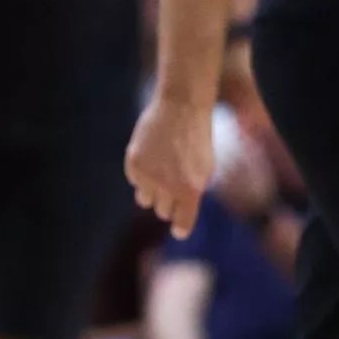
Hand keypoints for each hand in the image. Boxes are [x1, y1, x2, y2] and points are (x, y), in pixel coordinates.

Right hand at [127, 96, 215, 237]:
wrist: (182, 108)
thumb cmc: (198, 139)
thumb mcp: (205, 168)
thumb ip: (192, 193)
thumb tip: (176, 214)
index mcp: (191, 190)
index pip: (182, 223)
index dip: (180, 228)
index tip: (179, 230)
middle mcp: (168, 187)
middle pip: (162, 212)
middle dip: (169, 203)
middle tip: (174, 186)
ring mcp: (149, 176)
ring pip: (145, 200)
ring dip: (154, 192)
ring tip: (163, 172)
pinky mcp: (133, 164)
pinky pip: (135, 182)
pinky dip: (143, 175)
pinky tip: (153, 157)